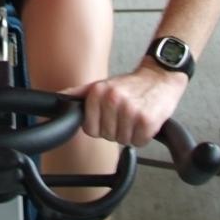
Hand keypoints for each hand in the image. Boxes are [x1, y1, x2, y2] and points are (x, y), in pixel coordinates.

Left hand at [63, 63, 187, 146]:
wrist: (160, 76)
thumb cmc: (130, 84)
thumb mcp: (102, 84)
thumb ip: (79, 93)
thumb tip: (59, 98)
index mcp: (98, 91)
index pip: (89, 129)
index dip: (100, 126)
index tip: (109, 116)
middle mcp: (112, 99)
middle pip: (107, 136)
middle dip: (116, 129)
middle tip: (125, 114)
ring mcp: (130, 110)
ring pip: (123, 141)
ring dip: (130, 133)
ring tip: (135, 116)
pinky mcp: (147, 121)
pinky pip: (139, 142)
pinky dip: (143, 136)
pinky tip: (144, 120)